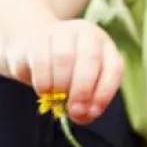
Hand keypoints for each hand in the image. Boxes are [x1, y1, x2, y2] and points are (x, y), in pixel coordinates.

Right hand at [5, 19, 123, 122]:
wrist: (32, 51)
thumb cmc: (65, 75)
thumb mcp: (82, 88)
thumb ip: (87, 103)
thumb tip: (82, 114)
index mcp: (105, 48)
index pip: (114, 68)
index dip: (104, 93)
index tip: (92, 112)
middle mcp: (87, 34)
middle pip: (91, 58)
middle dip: (82, 89)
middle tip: (73, 109)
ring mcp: (62, 32)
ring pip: (64, 57)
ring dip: (61, 85)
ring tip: (56, 98)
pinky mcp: (37, 37)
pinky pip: (40, 60)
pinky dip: (42, 81)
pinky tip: (43, 90)